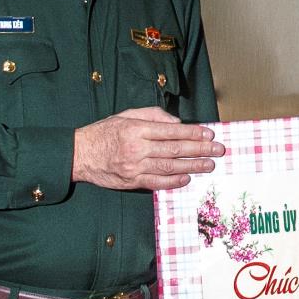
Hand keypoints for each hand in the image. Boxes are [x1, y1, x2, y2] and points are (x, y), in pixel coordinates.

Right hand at [72, 107, 224, 189]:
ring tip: (209, 165)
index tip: (209, 134)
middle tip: (217, 150)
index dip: (193, 132)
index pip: (171, 131)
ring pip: (169, 167)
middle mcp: (137, 148)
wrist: (80, 154)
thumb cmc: (105, 132)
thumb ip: (153, 116)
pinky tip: (188, 178)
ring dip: (192, 166)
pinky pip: (156, 183)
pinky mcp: (131, 181)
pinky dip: (173, 182)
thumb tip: (177, 123)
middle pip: (174, 149)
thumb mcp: (127, 115)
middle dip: (199, 149)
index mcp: (137, 128)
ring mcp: (134, 167)